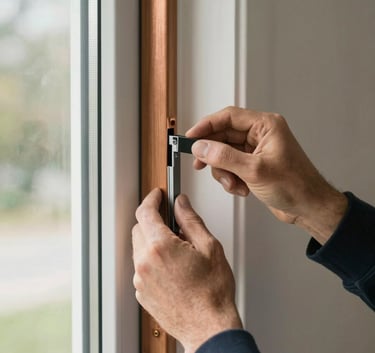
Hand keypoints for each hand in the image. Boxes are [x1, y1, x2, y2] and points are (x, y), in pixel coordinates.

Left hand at [132, 188, 241, 352]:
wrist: (208, 327)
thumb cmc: (212, 292)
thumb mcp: (209, 247)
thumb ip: (191, 220)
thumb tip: (181, 204)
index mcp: (160, 247)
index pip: (145, 212)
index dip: (152, 199)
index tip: (157, 195)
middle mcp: (145, 262)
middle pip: (139, 228)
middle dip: (153, 221)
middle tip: (173, 224)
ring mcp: (141, 279)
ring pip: (140, 248)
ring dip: (153, 241)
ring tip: (178, 251)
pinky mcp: (142, 292)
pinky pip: (142, 267)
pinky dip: (152, 260)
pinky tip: (172, 268)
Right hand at [186, 106, 346, 243]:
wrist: (308, 208)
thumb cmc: (295, 185)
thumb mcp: (254, 170)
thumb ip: (224, 157)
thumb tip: (201, 147)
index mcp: (265, 126)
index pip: (228, 117)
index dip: (206, 125)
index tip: (191, 137)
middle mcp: (260, 135)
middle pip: (224, 136)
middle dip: (213, 154)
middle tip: (200, 164)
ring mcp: (256, 151)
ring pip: (225, 154)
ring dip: (224, 172)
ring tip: (233, 184)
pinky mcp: (253, 165)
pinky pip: (231, 167)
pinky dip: (231, 179)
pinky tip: (241, 189)